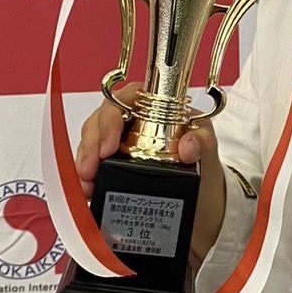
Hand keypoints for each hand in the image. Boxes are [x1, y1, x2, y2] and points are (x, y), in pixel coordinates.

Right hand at [74, 82, 218, 199]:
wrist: (201, 193)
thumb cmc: (200, 157)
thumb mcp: (206, 145)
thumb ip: (201, 140)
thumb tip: (187, 146)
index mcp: (151, 105)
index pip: (123, 99)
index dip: (110, 119)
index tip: (109, 145)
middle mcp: (130, 119)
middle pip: (100, 121)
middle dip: (91, 145)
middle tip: (91, 169)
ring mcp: (117, 141)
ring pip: (91, 142)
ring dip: (85, 162)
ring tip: (87, 185)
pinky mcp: (111, 163)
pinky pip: (91, 163)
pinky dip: (86, 176)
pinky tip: (87, 191)